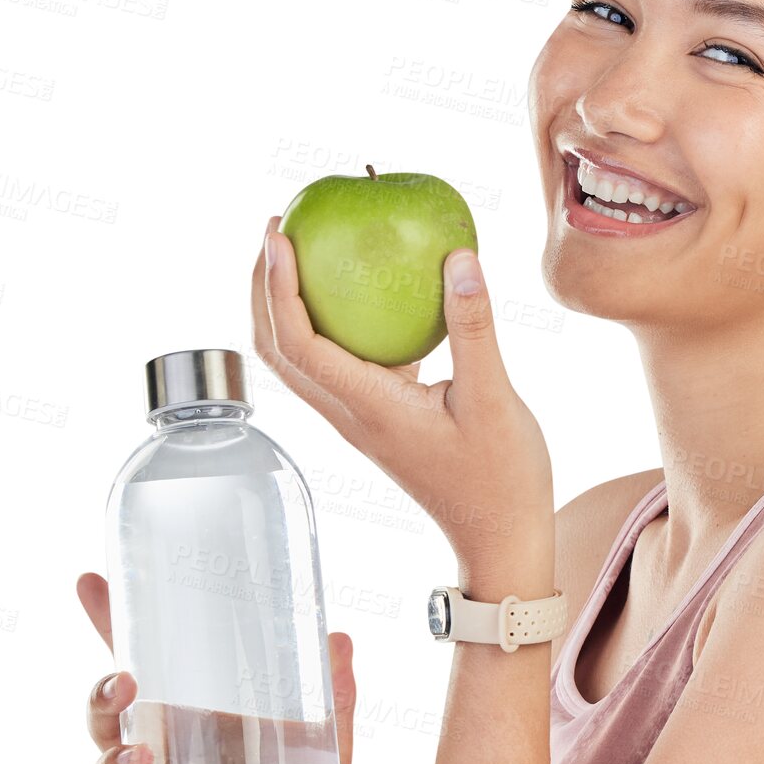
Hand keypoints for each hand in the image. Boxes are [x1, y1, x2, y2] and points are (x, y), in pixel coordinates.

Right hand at [75, 572, 357, 763]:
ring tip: (142, 757)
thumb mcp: (328, 741)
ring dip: (110, 760)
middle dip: (101, 695)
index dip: (110, 622)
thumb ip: (335, 693)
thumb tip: (340, 638)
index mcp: (191, 713)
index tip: (89, 580)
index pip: (141, 661)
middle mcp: (161, 751)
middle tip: (125, 684)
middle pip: (105, 714)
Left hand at [251, 218, 553, 568]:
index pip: (299, 343)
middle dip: (263, 287)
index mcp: (369, 409)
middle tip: (278, 228)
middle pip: (276, 349)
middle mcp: (351, 414)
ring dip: (286, 305)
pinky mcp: (378, 418)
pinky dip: (331, 322)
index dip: (277, 287)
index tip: (279, 235)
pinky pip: (337, 363)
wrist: (500, 535)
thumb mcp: (494, 398)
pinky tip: (365, 292)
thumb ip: (472, 327)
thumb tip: (458, 257)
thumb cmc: (500, 477)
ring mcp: (360, 419)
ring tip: (303, 252)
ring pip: (299, 359)